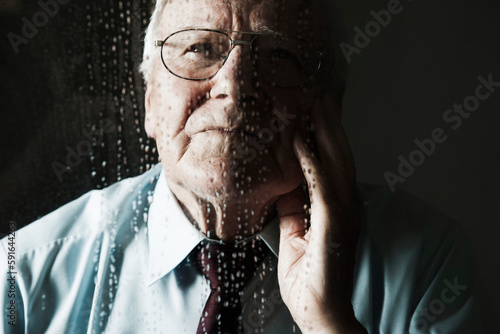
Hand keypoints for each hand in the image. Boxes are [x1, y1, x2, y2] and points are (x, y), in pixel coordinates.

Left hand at [276, 94, 365, 332]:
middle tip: (320, 95)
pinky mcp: (334, 226)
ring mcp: (344, 214)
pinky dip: (311, 161)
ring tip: (314, 105)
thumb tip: (283, 183)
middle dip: (330, 124)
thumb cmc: (308, 276)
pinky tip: (300, 141)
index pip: (334, 164)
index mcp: (338, 207)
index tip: (313, 110)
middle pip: (340, 156)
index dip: (325, 136)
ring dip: (324, 132)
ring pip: (335, 164)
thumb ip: (292, 207)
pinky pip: (321, 186)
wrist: (320, 312)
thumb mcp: (294, 233)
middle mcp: (347, 205)